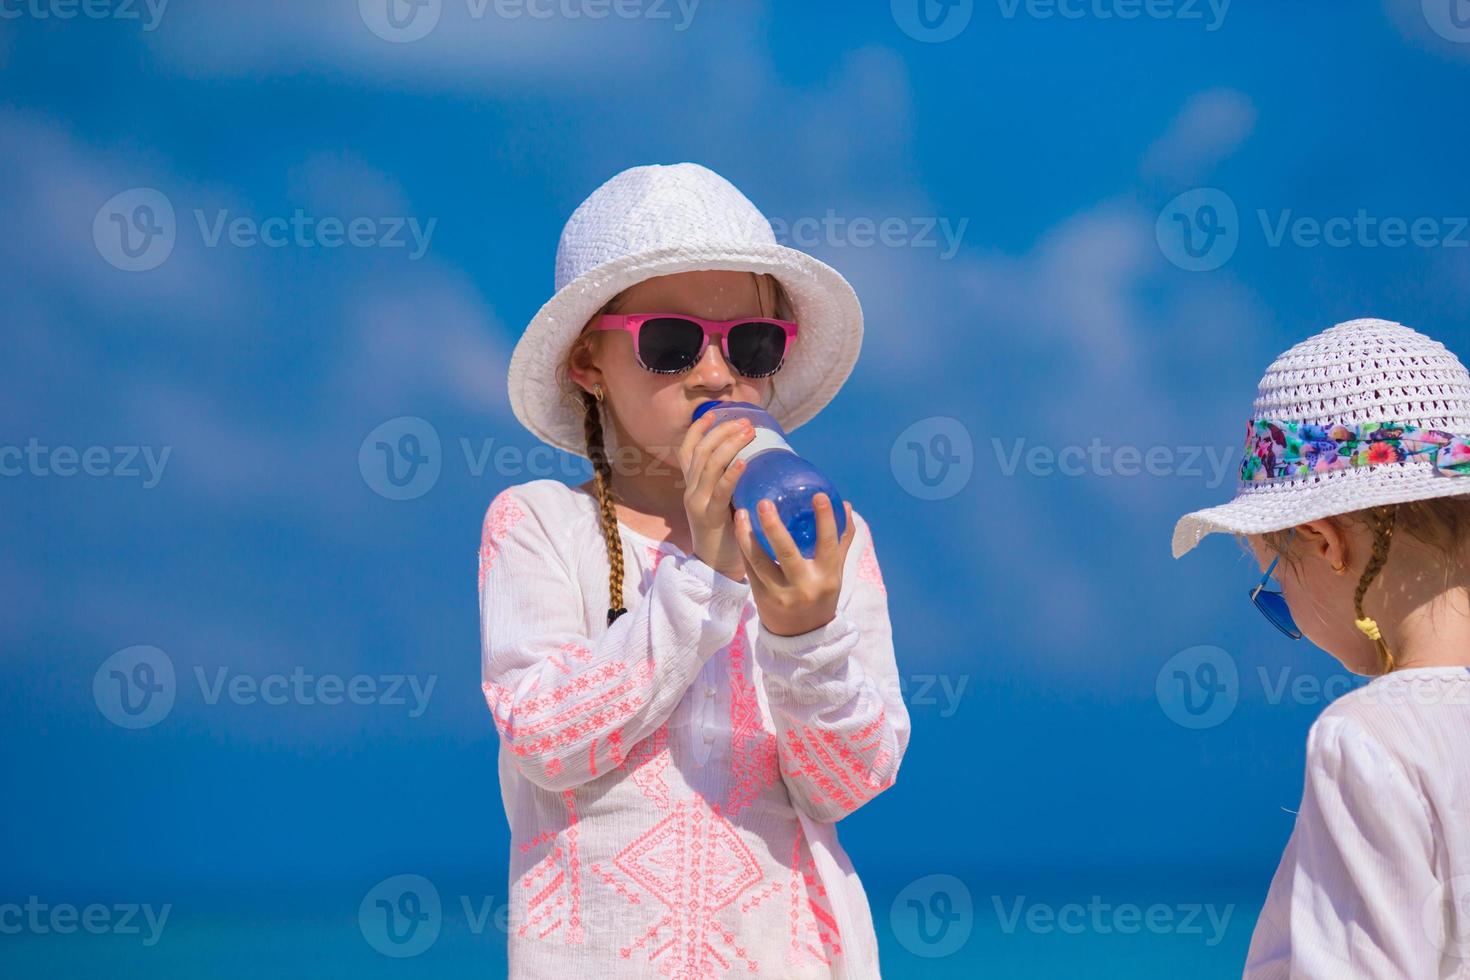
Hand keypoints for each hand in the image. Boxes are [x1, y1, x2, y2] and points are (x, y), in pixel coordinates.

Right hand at [677, 411, 756, 581]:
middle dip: (722, 431)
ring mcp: (697, 503)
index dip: (698, 429)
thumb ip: (732, 483)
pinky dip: (732, 473)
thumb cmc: (728, 533)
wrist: (716, 568)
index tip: (713, 412)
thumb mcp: (725, 502)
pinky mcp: (709, 518)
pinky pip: (720, 491)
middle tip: (746, 422)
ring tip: (749, 433)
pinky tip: (745, 462)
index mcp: (693, 486)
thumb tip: (757, 459)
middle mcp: (691, 490)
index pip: (687, 449)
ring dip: (730, 445)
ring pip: (708, 465)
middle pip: (701, 451)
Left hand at [734, 492, 855, 635]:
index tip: (819, 495)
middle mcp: (803, 586)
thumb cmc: (821, 595)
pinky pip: (750, 568)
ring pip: (759, 561)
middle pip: (786, 552)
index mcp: (827, 577)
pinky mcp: (760, 598)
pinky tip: (739, 529)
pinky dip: (744, 548)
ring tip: (742, 512)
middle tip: (764, 502)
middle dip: (774, 526)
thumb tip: (846, 505)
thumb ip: (841, 540)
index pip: (828, 544)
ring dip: (747, 535)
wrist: (802, 636)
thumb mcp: (835, 571)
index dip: (825, 520)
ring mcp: (779, 594)